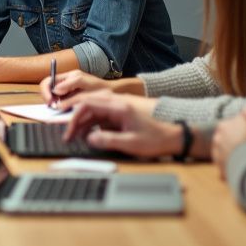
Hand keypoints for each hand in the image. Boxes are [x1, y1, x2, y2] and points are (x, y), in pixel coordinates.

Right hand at [42, 70, 111, 106]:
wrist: (110, 94)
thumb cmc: (99, 87)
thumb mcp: (84, 82)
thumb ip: (70, 84)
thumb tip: (55, 90)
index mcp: (66, 77)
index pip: (48, 81)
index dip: (45, 91)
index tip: (50, 101)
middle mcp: (65, 84)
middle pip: (47, 90)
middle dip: (48, 99)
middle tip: (53, 108)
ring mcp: (67, 93)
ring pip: (53, 99)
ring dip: (54, 105)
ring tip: (60, 110)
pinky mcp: (70, 102)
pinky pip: (60, 105)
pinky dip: (60, 108)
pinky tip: (65, 111)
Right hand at [62, 92, 181, 158]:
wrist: (180, 131)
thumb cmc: (159, 137)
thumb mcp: (133, 143)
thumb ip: (109, 140)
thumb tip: (89, 138)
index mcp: (119, 106)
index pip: (87, 105)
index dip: (73, 118)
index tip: (68, 132)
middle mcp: (118, 101)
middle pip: (88, 102)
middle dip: (73, 116)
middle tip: (65, 131)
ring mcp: (121, 104)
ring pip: (95, 106)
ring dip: (83, 119)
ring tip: (75, 134)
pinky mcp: (124, 110)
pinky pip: (103, 112)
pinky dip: (93, 120)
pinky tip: (90, 131)